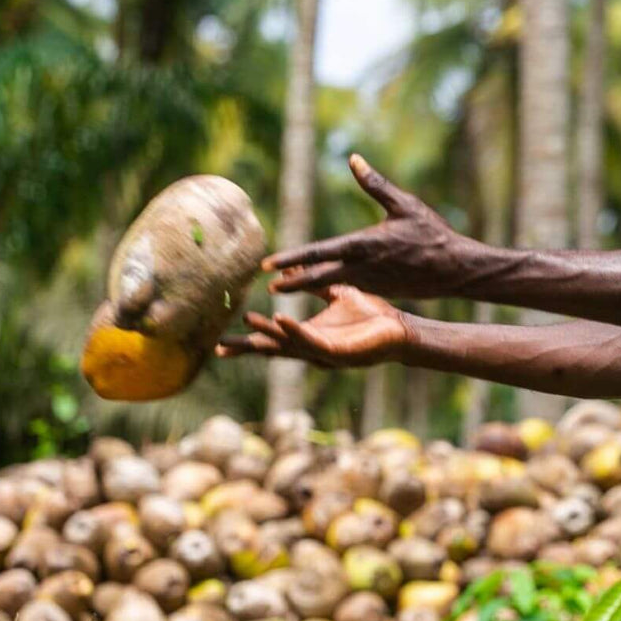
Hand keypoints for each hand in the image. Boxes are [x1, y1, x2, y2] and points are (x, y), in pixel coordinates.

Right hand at [215, 285, 409, 366]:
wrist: (401, 329)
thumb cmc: (372, 316)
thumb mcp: (338, 295)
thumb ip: (314, 285)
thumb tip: (291, 268)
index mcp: (309, 336)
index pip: (272, 339)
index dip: (249, 338)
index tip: (220, 342)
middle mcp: (311, 347)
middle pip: (272, 349)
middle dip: (247, 348)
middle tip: (219, 348)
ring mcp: (324, 352)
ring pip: (288, 344)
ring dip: (267, 333)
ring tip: (247, 320)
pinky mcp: (338, 352)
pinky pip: (311, 340)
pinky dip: (294, 331)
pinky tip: (280, 320)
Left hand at [264, 155, 468, 298]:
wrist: (456, 269)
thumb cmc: (432, 233)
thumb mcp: (404, 204)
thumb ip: (375, 184)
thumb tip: (354, 159)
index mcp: (362, 244)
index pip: (318, 253)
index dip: (291, 259)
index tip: (268, 265)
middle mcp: (361, 267)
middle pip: (317, 277)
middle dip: (292, 282)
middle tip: (268, 286)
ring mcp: (371, 282)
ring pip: (333, 284)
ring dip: (310, 286)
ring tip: (289, 287)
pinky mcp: (382, 290)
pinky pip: (352, 288)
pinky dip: (335, 288)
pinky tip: (326, 287)